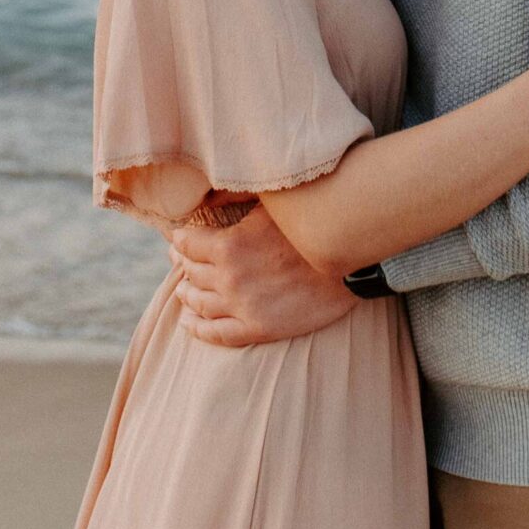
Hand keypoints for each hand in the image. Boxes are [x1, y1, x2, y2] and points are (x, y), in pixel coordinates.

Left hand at [169, 205, 358, 347]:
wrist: (349, 264)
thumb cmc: (312, 227)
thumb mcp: (271, 203)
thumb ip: (236, 198)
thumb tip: (208, 195)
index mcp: (229, 245)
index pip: (188, 243)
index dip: (181, 240)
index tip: (179, 238)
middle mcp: (229, 278)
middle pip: (191, 272)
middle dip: (183, 264)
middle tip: (179, 261)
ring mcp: (242, 307)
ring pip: (200, 303)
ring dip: (187, 294)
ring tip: (183, 289)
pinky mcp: (259, 329)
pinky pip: (217, 334)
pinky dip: (198, 329)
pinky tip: (188, 322)